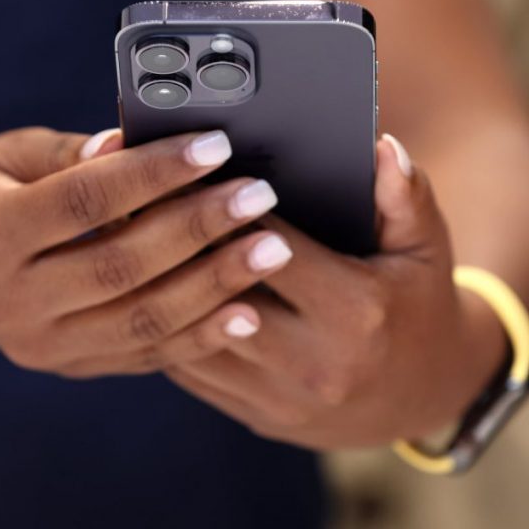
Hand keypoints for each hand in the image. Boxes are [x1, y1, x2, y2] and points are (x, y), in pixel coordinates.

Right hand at [0, 127, 292, 375]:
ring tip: (272, 249)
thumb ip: (66, 155)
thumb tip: (126, 142)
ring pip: (143, 319)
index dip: (152, 172)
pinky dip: (202, 335)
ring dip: (215, 284)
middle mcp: (16, 300)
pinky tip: (249, 312)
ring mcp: (48, 345)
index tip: (215, 146)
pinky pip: (148, 355)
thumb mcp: (6, 160)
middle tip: (258, 196)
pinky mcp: (79, 365)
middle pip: (122, 266)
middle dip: (198, 228)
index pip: (83, 201)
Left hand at [165, 135, 507, 445]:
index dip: (229, 209)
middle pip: (222, 295)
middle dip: (184, 246)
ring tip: (135, 244)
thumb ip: (406, 197)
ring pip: (195, 338)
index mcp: (354, 311)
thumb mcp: (425, 249)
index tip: (195, 176)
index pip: (272, 249)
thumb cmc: (419, 308)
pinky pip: (195, 373)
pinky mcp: (258, 415)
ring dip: (163, 290)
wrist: (422, 397)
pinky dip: (169, 331)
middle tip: (146, 203)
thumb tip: (380, 147)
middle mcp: (313, 362)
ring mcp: (281, 398)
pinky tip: (152, 294)